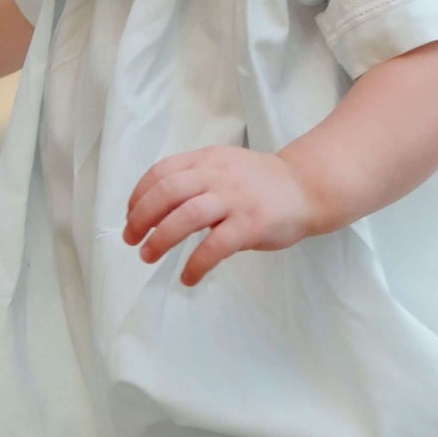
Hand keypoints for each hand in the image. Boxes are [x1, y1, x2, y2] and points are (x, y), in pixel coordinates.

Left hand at [123, 145, 325, 286]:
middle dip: (141, 218)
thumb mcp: (224, 165)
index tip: (130, 215)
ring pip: (185, 217)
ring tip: (148, 256)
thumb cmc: (260, 182)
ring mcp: (235, 199)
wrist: (307, 187)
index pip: (161, 172)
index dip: (139, 195)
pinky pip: (215, 247)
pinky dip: (196, 264)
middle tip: (131, 239)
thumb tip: (154, 206)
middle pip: (167, 192)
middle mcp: (217, 175)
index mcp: (207, 160)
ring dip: (160, 240)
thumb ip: (194, 177)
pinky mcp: (251, 224)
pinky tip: (188, 277)